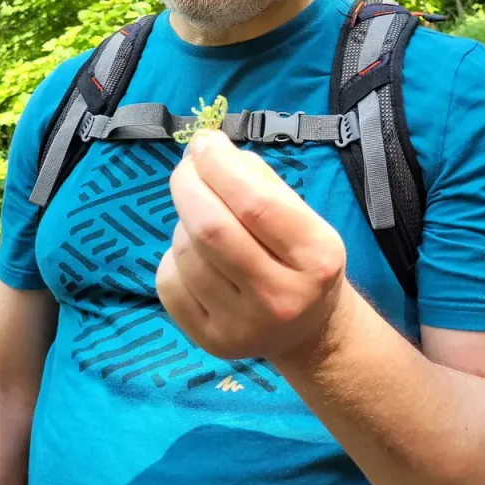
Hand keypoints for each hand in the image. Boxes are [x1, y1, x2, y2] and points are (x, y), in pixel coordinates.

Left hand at [156, 128, 349, 364]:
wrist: (309, 330)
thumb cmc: (300, 257)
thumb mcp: (302, 214)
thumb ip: (258, 179)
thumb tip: (207, 150)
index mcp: (315, 257)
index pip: (256, 204)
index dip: (219, 166)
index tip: (204, 142)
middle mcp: (281, 298)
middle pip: (211, 230)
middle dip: (188, 184)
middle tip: (187, 166)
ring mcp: (242, 327)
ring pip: (185, 253)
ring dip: (184, 221)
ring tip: (203, 217)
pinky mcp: (210, 342)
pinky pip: (168, 282)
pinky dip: (173, 255)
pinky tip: (195, 255)